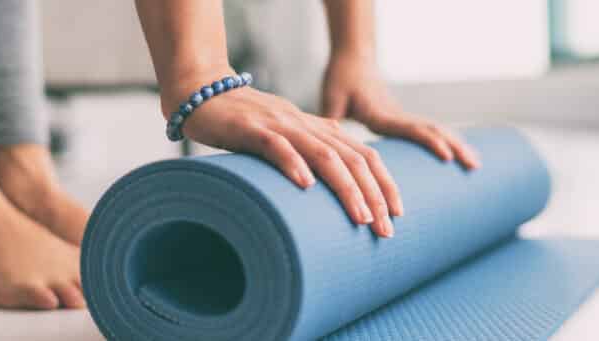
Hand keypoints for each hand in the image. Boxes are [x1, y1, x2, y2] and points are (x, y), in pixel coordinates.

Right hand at [160, 70, 402, 237]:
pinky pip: (277, 146)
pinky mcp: (251, 128)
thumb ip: (307, 151)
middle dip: (374, 195)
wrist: (201, 92)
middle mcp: (305, 126)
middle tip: (385, 229)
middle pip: (352, 159)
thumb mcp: (284, 137)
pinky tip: (306, 185)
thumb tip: (326, 183)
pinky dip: (293, 164)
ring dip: (346, 187)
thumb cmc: (242, 121)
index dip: (384, 183)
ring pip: (324, 155)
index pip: (363, 154)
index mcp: (317, 129)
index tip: (398, 213)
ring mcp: (280, 125)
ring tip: (360, 216)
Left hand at [321, 54, 480, 168]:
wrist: (353, 59)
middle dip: (454, 148)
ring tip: (476, 165)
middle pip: (432, 130)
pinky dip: (447, 142)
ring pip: (436, 130)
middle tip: (474, 167)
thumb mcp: (332, 97)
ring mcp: (403, 117)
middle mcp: (398, 116)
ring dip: (457, 145)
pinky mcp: (403, 120)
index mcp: (382, 113)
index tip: (447, 155)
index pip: (411, 128)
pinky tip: (459, 155)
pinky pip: (429, 131)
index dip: (429, 141)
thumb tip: (326, 142)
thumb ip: (331, 116)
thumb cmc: (341, 78)